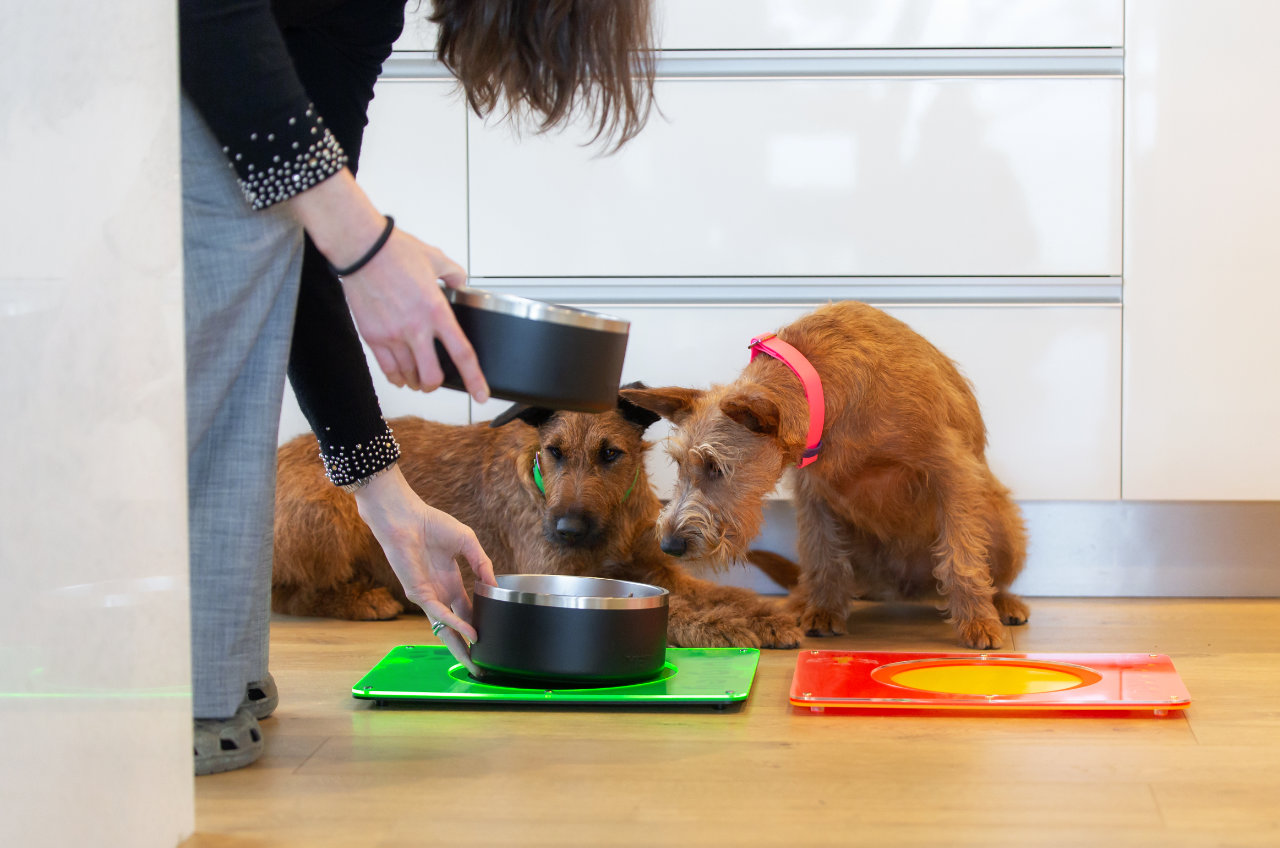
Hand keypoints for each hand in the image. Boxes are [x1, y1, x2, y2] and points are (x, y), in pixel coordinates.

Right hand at [287, 170, 489, 402]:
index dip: (474, 379)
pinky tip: (400, 376)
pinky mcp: (372, 336)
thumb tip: (460, 282)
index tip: (480, 394)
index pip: (462, 354)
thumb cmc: (395, 251)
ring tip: (418, 378)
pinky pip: (387, 369)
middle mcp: (416, 328)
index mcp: (436, 311)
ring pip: (409, 376)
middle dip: (436, 384)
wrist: (361, 249)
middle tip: (437, 380)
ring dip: (416, 382)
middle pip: (432, 376)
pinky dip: (397, 377)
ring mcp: (393, 335)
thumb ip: (454, 274)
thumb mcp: (436, 258)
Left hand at [352, 464, 496, 649]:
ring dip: (460, 647)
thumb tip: (495, 586)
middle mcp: (439, 593)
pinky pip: (440, 614)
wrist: (405, 517)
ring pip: (446, 629)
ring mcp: (428, 596)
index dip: (478, 624)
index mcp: (449, 581)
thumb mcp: (467, 543)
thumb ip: (482, 564)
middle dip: (467, 647)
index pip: (466, 610)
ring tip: (474, 664)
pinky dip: (456, 625)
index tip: (491, 637)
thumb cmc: (432, 524)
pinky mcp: (419, 594)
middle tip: (482, 665)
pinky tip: (471, 634)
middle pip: (456, 627)